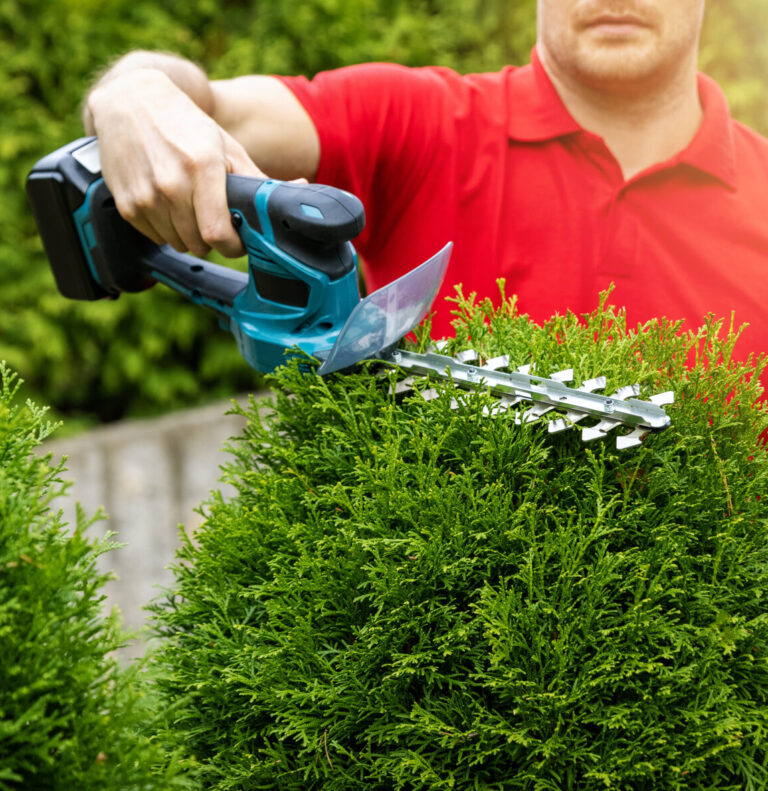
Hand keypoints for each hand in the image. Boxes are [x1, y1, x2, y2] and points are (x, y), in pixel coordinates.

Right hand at [86, 68, 264, 257]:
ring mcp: (145, 196)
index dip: (233, 245)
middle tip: (214, 217)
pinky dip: (165, 228)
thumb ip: (258, 179)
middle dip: (212, 239)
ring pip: (178, 243)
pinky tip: (167, 203)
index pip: (218, 234)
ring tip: (189, 206)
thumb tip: (301, 189)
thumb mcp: (227, 148)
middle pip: (199, 244)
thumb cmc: (187, 126)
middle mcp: (171, 183)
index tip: (238, 240)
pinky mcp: (126, 204)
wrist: (131, 100)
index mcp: (202, 168)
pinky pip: (156, 237)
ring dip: (188, 234)